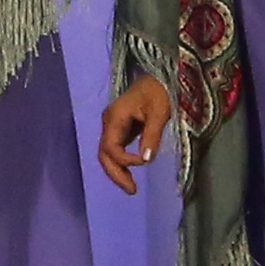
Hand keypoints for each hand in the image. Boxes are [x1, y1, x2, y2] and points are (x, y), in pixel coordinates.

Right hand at [97, 75, 174, 191]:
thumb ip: (151, 136)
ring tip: (131, 186)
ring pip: (108, 153)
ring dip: (118, 170)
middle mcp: (109, 122)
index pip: (111, 147)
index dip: (125, 160)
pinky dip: (122, 161)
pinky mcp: (121, 126)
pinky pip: (116, 148)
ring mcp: (113, 124)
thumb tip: (147, 159)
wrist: (160, 75)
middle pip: (104, 154)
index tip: (145, 161)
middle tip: (132, 190)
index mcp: (115, 117)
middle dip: (116, 173)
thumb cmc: (160, 91)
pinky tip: (131, 170)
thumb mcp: (159, 113)